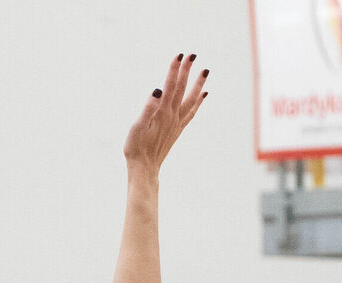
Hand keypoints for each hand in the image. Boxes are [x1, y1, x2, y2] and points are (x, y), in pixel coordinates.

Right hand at [123, 53, 208, 172]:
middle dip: (186, 71)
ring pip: (190, 99)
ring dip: (198, 84)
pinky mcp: (177, 130)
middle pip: (181, 89)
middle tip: (193, 55)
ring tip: (205, 71)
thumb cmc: (136, 149)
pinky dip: (198, 102)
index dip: (174, 69)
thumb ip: (147, 108)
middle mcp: (172, 116)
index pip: (169, 86)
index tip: (180, 54)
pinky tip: (202, 95)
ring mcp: (177, 123)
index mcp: (162, 112)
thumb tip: (157, 90)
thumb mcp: (136, 128)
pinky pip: (191, 112)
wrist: (145, 169)